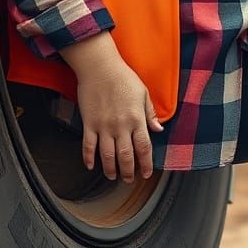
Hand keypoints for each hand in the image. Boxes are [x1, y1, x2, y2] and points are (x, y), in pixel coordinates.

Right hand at [60, 33, 163, 181]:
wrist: (100, 67)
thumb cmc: (124, 77)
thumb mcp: (143, 93)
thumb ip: (150, 113)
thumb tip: (158, 130)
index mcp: (137, 119)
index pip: (144, 148)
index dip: (146, 164)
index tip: (146, 173)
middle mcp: (121, 126)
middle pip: (126, 156)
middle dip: (128, 172)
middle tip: (129, 180)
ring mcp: (103, 126)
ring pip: (107, 155)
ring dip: (110, 169)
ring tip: (112, 176)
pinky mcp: (89, 123)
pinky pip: (88, 145)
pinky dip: (88, 158)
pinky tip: (91, 166)